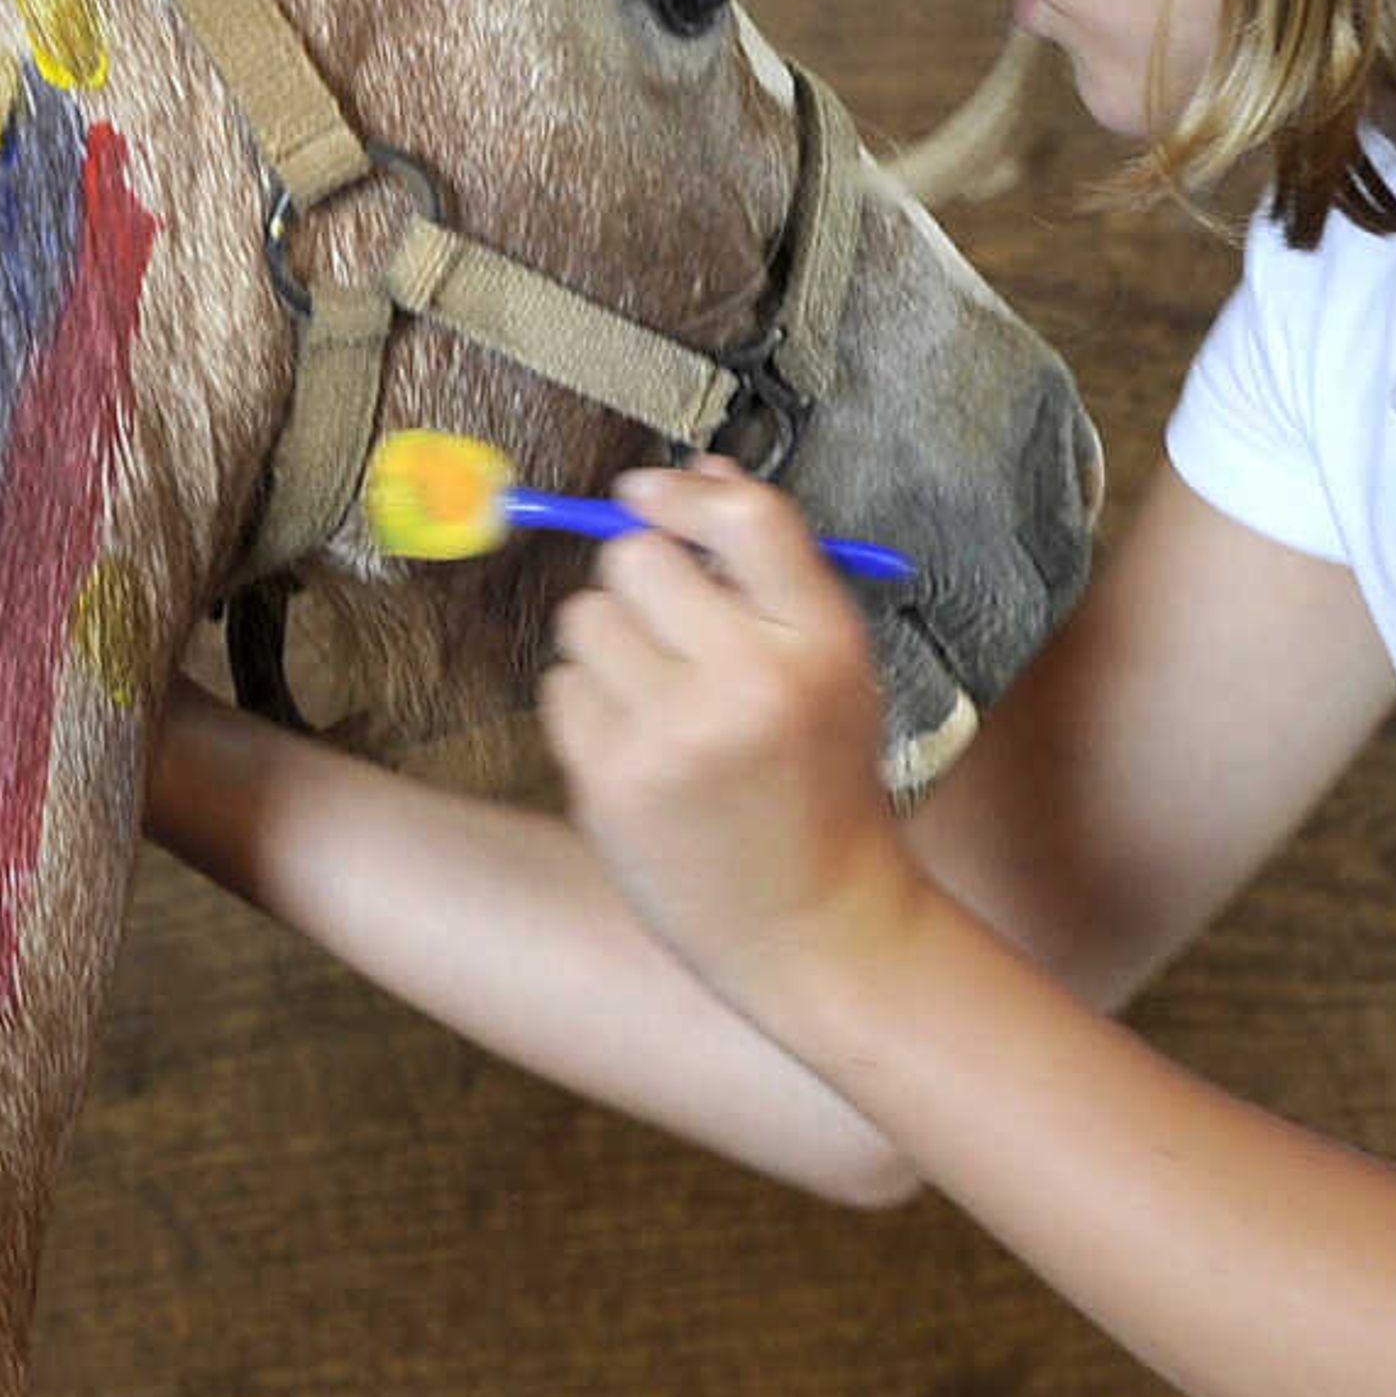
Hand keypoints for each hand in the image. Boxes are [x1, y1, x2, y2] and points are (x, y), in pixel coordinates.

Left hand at [537, 457, 930, 1027]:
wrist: (813, 925)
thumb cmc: (819, 784)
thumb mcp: (835, 670)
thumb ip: (771, 571)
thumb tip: (699, 471)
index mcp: (822, 641)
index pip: (743, 517)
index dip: (678, 492)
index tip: (642, 494)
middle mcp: (750, 680)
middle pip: (636, 557)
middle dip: (639, 582)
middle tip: (669, 635)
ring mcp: (675, 735)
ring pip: (583, 620)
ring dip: (607, 647)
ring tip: (657, 700)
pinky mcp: (613, 782)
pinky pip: (560, 690)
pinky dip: (587, 710)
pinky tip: (638, 751)